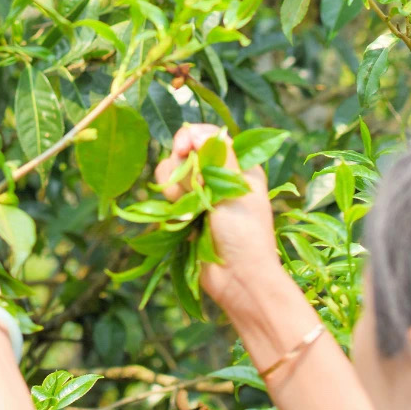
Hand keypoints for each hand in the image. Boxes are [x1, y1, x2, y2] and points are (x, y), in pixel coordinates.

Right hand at [155, 123, 280, 311]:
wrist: (238, 279)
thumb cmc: (247, 233)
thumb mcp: (238, 188)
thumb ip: (219, 156)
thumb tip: (197, 130)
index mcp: (236, 165)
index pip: (206, 135)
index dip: (191, 137)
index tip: (184, 149)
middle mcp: (215, 176)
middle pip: (182, 152)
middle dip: (183, 169)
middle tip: (197, 188)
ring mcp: (197, 195)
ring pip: (168, 173)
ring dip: (175, 189)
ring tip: (190, 211)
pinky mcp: (183, 213)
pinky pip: (163, 197)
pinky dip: (169, 206)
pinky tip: (183, 221)